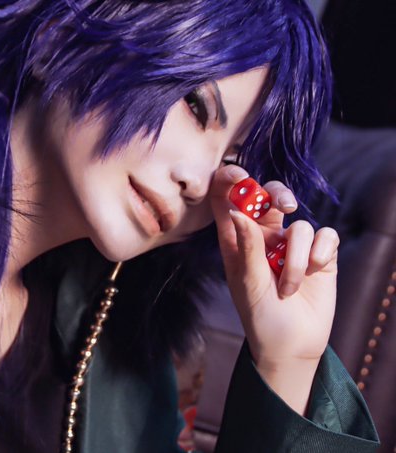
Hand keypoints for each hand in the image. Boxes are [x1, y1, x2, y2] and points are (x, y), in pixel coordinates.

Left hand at [209, 165, 338, 412]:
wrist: (292, 345)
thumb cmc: (261, 317)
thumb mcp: (249, 284)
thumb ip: (247, 248)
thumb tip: (237, 212)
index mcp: (236, 241)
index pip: (227, 201)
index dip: (230, 181)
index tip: (239, 175)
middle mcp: (262, 237)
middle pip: (268, 196)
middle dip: (277, 194)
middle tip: (285, 205)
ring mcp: (291, 244)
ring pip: (299, 224)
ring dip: (297, 256)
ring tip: (289, 285)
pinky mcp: (319, 254)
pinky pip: (324, 235)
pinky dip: (320, 252)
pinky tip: (315, 271)